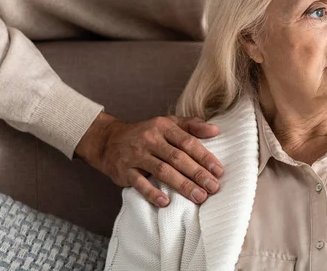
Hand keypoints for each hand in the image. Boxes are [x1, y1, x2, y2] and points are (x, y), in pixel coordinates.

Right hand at [75, 112, 221, 206]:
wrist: (108, 140)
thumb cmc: (147, 133)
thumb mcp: (168, 123)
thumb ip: (192, 125)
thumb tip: (216, 130)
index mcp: (163, 127)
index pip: (187, 142)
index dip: (204, 156)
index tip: (218, 171)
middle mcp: (150, 139)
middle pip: (177, 158)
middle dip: (197, 173)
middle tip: (213, 187)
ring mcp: (136, 155)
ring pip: (162, 171)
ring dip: (182, 185)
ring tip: (199, 196)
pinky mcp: (124, 170)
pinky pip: (139, 183)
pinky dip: (152, 193)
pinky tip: (166, 202)